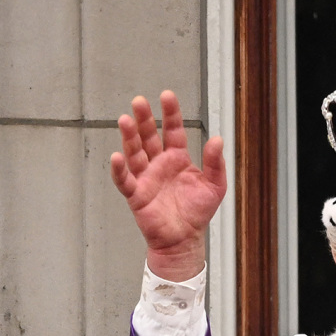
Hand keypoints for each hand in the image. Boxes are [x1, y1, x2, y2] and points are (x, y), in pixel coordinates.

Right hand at [110, 90, 226, 281]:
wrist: (185, 240)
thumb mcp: (215, 185)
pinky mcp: (136, 195)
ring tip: (125, 120)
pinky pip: (125, 180)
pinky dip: (119, 170)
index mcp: (178, 158)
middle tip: (138, 102)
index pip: (172, 130)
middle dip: (144, 119)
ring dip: (129, 137)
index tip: (167, 96)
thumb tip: (218, 139)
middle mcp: (159, 164)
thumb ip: (216, 162)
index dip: (170, 113)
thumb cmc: (197, 213)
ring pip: (134, 153)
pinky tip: (117, 157)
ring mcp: (146, 178)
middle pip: (149, 137)